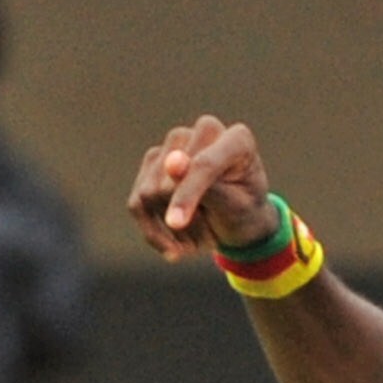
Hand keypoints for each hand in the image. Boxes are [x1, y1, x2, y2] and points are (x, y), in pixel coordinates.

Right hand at [128, 115, 282, 261]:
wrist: (239, 221)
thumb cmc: (245, 211)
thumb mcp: (236, 208)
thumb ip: (208, 186)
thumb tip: (172, 161)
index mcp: (237, 140)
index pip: (203, 165)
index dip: (187, 195)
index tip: (176, 223)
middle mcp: (203, 133)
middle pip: (169, 181)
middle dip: (188, 221)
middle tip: (211, 239)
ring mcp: (175, 143)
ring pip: (149, 193)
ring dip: (174, 229)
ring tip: (201, 237)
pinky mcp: (154, 160)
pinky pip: (137, 203)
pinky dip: (153, 233)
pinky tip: (172, 249)